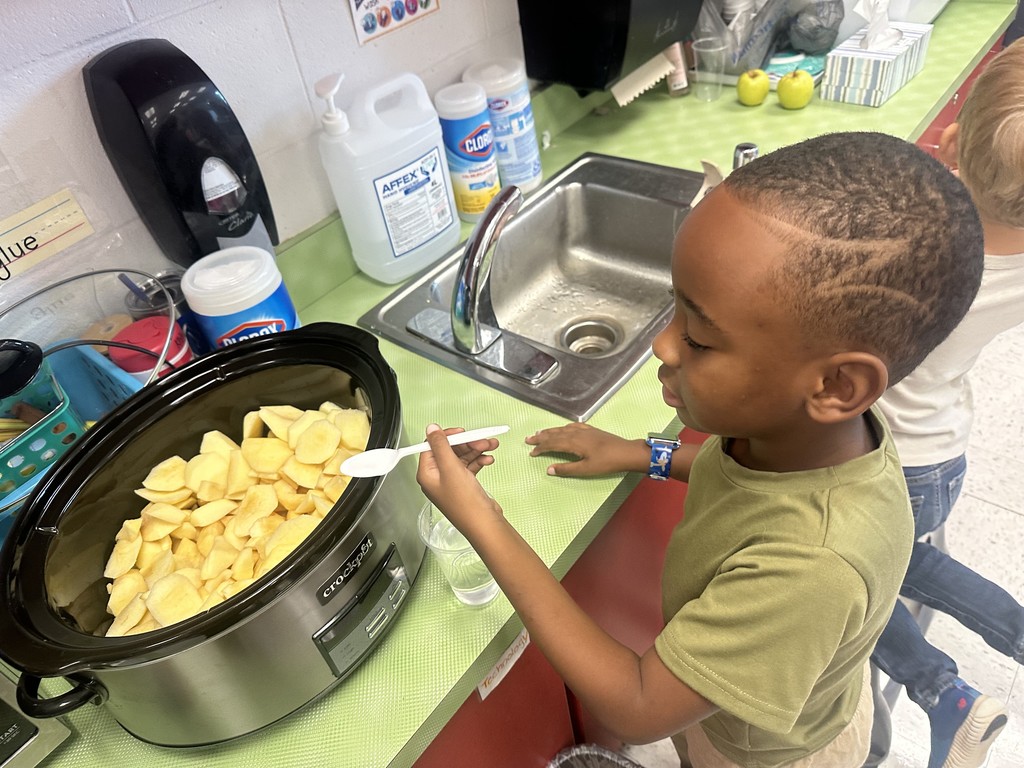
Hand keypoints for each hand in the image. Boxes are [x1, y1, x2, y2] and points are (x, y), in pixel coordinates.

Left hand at [416, 424, 502, 532]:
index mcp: (427, 473)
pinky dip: (479, 461)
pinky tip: (488, 460)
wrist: (484, 523)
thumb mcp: (450, 468)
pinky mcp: (464, 485)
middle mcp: (437, 477)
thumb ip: (440, 445)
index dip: (447, 436)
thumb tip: (431, 428)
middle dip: (467, 443)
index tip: (462, 432)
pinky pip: (470, 466)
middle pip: (449, 450)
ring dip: (476, 450)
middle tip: (481, 441)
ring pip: (462, 457)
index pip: (432, 446)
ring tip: (490, 447)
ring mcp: (451, 481)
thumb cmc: (464, 503)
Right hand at [525, 423, 645, 476]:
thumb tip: (549, 469)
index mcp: (573, 443)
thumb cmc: (606, 463)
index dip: (540, 448)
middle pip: (554, 434)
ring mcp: (584, 430)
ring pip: (562, 429)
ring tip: (540, 433)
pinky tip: (563, 428)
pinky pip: (573, 426)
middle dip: (541, 437)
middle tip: (528, 439)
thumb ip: (566, 469)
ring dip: (550, 431)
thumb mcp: (585, 469)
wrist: (626, 452)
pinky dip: (564, 427)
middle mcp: (576, 433)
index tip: (531, 452)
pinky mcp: (591, 430)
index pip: (552, 444)